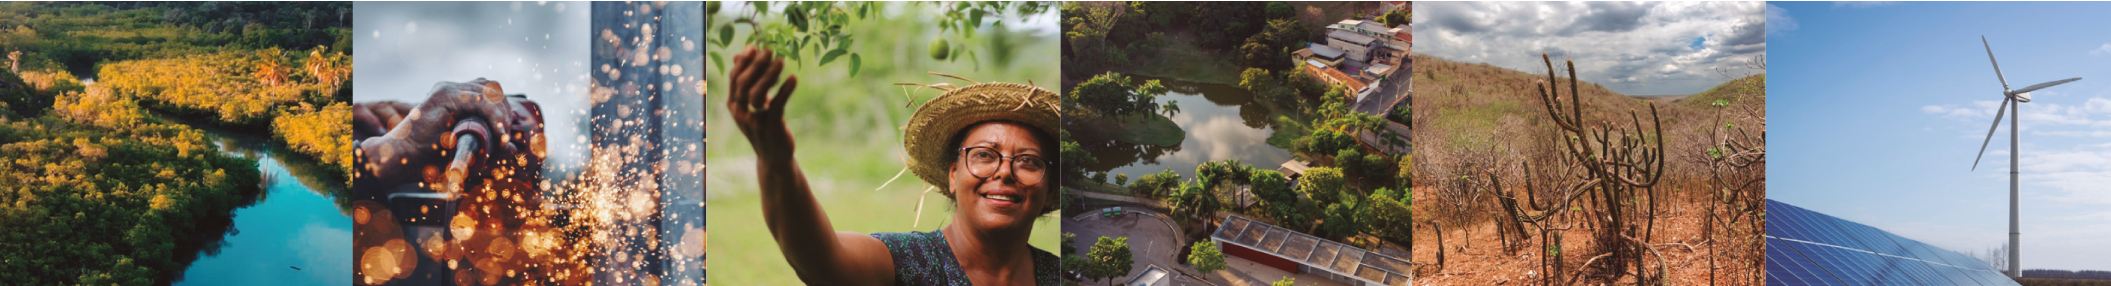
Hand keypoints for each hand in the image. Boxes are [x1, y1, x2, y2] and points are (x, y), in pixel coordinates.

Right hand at [357, 79, 527, 185]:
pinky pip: (480, 100)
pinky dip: (494, 117)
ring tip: (500, 136)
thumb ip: (488, 146)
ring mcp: (446, 89)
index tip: (505, 135)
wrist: (401, 158)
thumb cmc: (429, 157)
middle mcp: (451, 89)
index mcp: (455, 98)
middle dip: (504, 110)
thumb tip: (513, 149)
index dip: (502, 111)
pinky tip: (497, 133)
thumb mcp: (466, 149)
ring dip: (500, 114)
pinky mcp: (444, 96)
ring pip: (489, 91)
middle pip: (492, 87)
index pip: (489, 93)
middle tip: (503, 136)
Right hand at [727, 46, 799, 160]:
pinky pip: (776, 105)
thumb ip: (747, 82)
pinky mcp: (771, 128)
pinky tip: (793, 78)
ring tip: (781, 61)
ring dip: (769, 75)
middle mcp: (740, 113)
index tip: (753, 47)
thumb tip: (739, 56)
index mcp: (734, 105)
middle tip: (769, 50)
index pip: (734, 79)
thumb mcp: (752, 105)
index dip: (743, 62)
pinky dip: (785, 90)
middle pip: (744, 84)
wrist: (774, 157)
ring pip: (757, 94)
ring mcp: (754, 121)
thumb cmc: (763, 126)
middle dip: (756, 65)